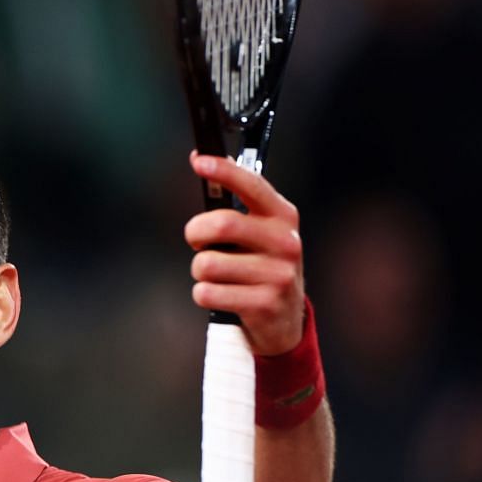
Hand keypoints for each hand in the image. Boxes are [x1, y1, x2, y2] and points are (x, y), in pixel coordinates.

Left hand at [184, 152, 304, 354]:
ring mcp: (278, 275)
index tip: (199, 162)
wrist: (284, 319)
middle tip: (197, 241)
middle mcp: (286, 242)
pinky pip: (207, 293)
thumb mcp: (262, 232)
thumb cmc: (263, 267)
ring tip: (218, 275)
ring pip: (207, 264)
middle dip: (195, 232)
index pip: (252, 185)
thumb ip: (237, 204)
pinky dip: (204, 295)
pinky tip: (222, 296)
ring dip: (200, 271)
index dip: (224, 171)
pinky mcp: (264, 304)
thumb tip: (204, 163)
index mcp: (283, 217)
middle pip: (222, 225)